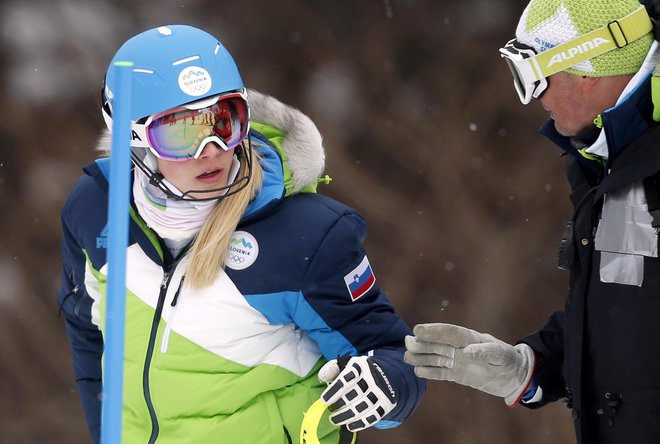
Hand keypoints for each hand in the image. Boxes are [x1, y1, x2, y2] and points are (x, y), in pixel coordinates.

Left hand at [318, 356, 396, 431]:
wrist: (386, 373)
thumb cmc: (360, 371)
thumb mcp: (347, 364)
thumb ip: (332, 369)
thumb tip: (322, 377)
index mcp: (360, 366)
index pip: (347, 379)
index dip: (335, 390)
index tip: (324, 400)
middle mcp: (372, 378)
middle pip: (354, 395)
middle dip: (339, 405)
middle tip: (330, 410)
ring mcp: (381, 392)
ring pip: (362, 407)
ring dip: (346, 416)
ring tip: (335, 420)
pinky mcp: (386, 404)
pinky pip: (373, 416)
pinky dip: (360, 423)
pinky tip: (350, 425)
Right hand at [404, 323, 533, 405]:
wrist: (516, 377)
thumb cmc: (511, 361)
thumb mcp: (503, 355)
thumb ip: (486, 351)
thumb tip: (467, 351)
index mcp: (470, 338)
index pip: (448, 332)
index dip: (433, 330)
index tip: (418, 329)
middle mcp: (460, 348)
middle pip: (437, 343)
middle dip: (422, 342)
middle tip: (408, 342)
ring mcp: (458, 361)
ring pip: (435, 357)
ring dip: (422, 356)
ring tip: (407, 357)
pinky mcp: (458, 374)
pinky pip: (441, 373)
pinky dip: (430, 372)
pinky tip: (418, 371)